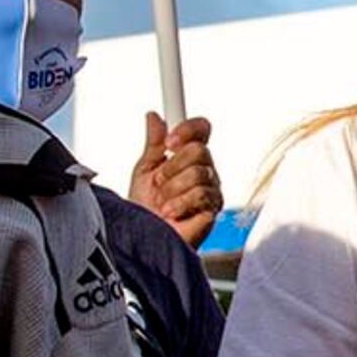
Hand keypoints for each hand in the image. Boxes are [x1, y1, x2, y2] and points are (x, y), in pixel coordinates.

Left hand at [132, 113, 222, 247]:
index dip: (187, 129)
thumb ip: (153, 144)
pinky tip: (171, 213)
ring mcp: (211, 190)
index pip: (202, 129)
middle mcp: (205, 171)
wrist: (144, 239)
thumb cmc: (144, 210)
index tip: (169, 141)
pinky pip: (200, 194)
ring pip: (199, 172)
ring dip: (171, 189)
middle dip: (171, 167)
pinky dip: (179, 204)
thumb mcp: (144, 171)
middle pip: (200, 149)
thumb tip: (153, 117)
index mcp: (189, 157)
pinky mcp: (213, 210)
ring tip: (162, 203)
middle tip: (159, 182)